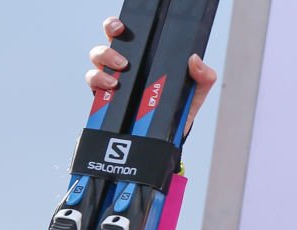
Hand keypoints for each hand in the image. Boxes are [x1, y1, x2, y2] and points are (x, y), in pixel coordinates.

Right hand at [84, 16, 217, 137]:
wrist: (173, 134)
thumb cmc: (182, 105)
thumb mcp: (197, 89)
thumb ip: (203, 75)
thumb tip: (195, 60)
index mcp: (143, 57)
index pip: (124, 36)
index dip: (115, 27)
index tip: (120, 28)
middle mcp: (124, 67)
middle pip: (104, 48)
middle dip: (107, 49)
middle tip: (123, 61)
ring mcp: (113, 81)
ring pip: (96, 65)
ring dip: (104, 67)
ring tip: (118, 79)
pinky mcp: (106, 99)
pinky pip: (94, 86)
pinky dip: (98, 84)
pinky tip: (112, 88)